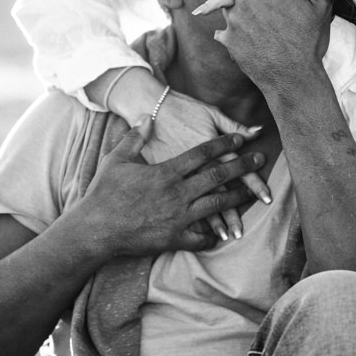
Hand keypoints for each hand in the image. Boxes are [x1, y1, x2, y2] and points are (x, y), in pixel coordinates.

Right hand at [82, 122, 265, 256]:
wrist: (95, 228)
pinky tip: (223, 232)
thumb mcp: (117, 159)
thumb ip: (135, 137)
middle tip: (260, 160)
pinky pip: (202, 238)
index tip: (241, 139)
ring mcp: (178, 217)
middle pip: (218, 175)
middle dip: (243, 166)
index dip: (224, 143)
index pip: (203, 153)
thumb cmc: (103, 192)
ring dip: (238, 198)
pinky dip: (214, 235)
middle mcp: (178, 193)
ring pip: (217, 204)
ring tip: (254, 194)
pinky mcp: (174, 238)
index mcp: (167, 172)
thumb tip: (147, 117)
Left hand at [211, 0, 332, 91]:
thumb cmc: (310, 41)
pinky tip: (247, 39)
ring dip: (236, 6)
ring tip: (254, 20)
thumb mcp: (322, 3)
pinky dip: (232, 32)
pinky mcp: (228, 39)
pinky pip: (222, 29)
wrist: (293, 78)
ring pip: (224, 2)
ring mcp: (234, 19)